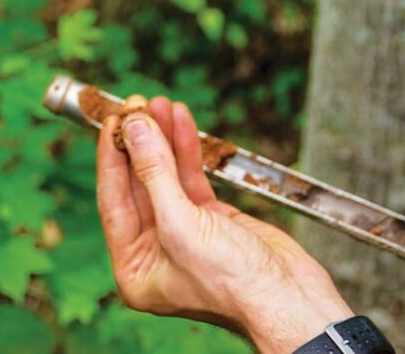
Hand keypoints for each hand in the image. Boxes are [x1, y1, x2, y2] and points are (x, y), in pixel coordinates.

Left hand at [96, 96, 352, 353]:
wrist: (293, 301)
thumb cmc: (233, 284)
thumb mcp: (180, 225)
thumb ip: (154, 174)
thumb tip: (133, 130)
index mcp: (134, 267)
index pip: (112, 200)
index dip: (111, 157)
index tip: (113, 120)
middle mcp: (154, 250)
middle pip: (138, 184)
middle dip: (139, 142)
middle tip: (136, 105)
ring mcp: (183, 233)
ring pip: (166, 176)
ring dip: (163, 139)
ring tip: (159, 104)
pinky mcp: (211, 221)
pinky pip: (190, 178)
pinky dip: (187, 150)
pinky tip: (182, 121)